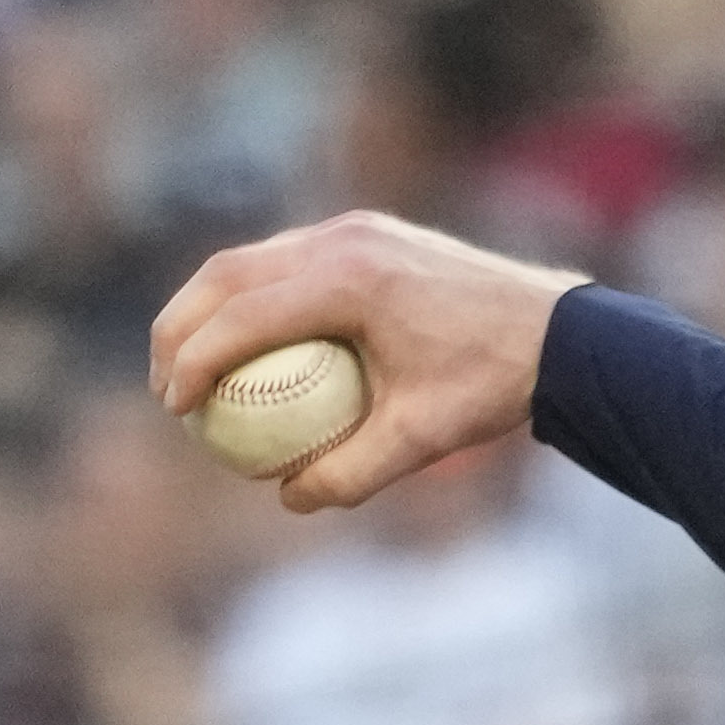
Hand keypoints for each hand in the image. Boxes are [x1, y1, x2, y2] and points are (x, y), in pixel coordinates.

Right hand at [149, 213, 588, 515]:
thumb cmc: (493, 386)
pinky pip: (287, 260)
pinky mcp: (365, 232)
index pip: (241, 315)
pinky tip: (247, 347)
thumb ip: (352, 472)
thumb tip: (288, 497)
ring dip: (209, 308)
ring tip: (191, 368)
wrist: (559, 331)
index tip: (175, 408)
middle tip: (165, 389)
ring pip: (250, 259)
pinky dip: (253, 297)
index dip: (193, 360)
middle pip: (226, 273)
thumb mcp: (425, 439)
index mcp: (349, 281)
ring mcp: (353, 228)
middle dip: (178, 328)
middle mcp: (342, 240)